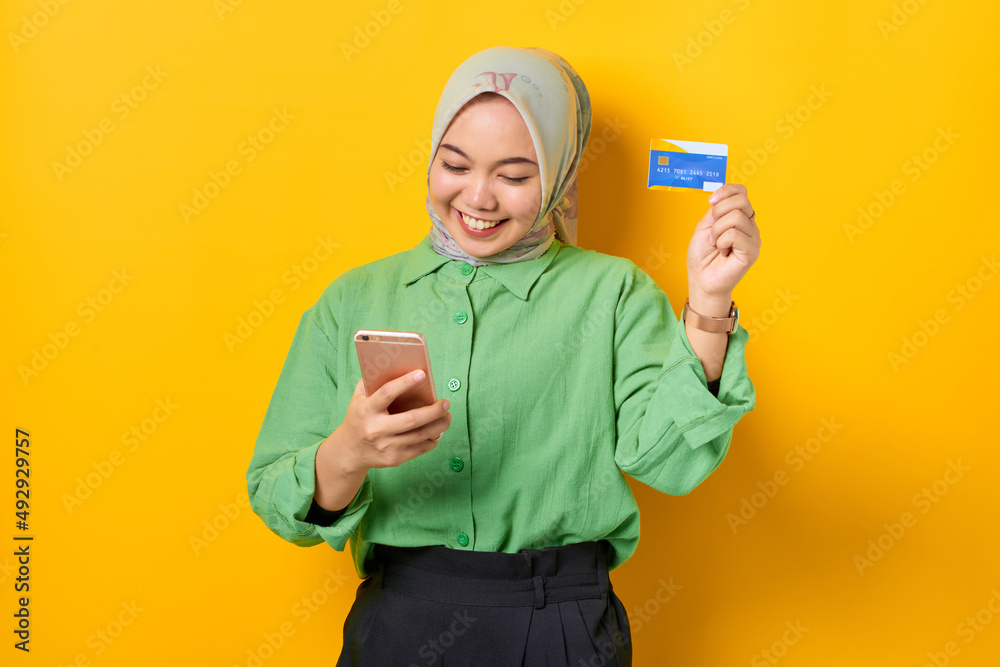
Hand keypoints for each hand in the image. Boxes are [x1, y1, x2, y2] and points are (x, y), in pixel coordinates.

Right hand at [335, 371, 452, 473]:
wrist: (349, 452)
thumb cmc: (359, 419)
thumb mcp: (358, 399)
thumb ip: (373, 383)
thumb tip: (396, 366)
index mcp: (366, 410)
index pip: (387, 393)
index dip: (405, 382)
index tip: (422, 374)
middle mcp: (376, 429)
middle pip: (412, 420)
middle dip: (434, 411)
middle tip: (446, 403)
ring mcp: (386, 446)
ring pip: (420, 435)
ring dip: (439, 425)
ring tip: (447, 417)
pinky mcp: (394, 459)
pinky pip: (420, 449)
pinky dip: (432, 439)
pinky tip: (437, 431)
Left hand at [686, 184, 760, 310]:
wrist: (701, 279)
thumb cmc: (702, 255)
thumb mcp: (705, 225)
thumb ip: (716, 209)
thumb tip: (722, 197)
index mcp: (740, 217)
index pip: (741, 192)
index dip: (726, 191)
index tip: (711, 202)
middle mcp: (750, 225)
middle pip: (741, 200)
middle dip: (718, 212)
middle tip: (713, 231)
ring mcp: (753, 238)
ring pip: (736, 217)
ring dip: (717, 231)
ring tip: (716, 244)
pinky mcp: (752, 251)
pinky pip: (735, 234)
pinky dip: (722, 242)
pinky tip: (722, 252)